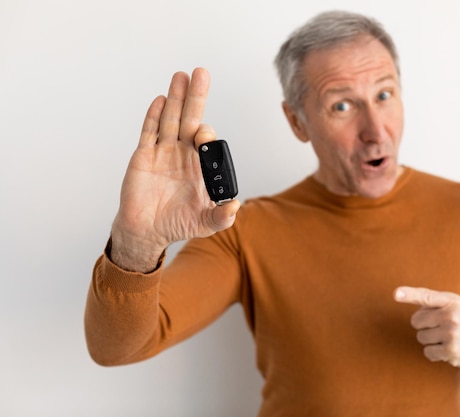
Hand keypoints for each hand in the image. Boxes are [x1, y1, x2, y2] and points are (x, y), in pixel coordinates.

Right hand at [110, 68, 239, 271]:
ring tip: (181, 76)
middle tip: (201, 73)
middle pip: (189, 119)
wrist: (147, 232)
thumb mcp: (206, 224)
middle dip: (195, 97)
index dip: (207, 134)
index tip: (203, 136)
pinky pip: (149, 133)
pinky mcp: (143, 157)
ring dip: (175, 98)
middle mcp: (183, 154)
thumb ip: (222, 216)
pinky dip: (153, 116)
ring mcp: (163, 153)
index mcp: (200, 166)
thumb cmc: (178, 224)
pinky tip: (159, 100)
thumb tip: (235, 206)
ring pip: (169, 120)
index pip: (206, 140)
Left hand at [394, 286, 459, 368]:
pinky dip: (434, 351)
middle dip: (424, 324)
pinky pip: (427, 351)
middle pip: (416, 321)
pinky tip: (447, 347)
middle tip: (440, 325)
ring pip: (421, 337)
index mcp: (451, 301)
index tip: (396, 294)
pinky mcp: (451, 352)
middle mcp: (451, 316)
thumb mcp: (454, 304)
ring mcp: (451, 335)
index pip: (426, 296)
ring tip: (446, 336)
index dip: (409, 295)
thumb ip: (433, 301)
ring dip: (429, 338)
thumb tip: (403, 298)